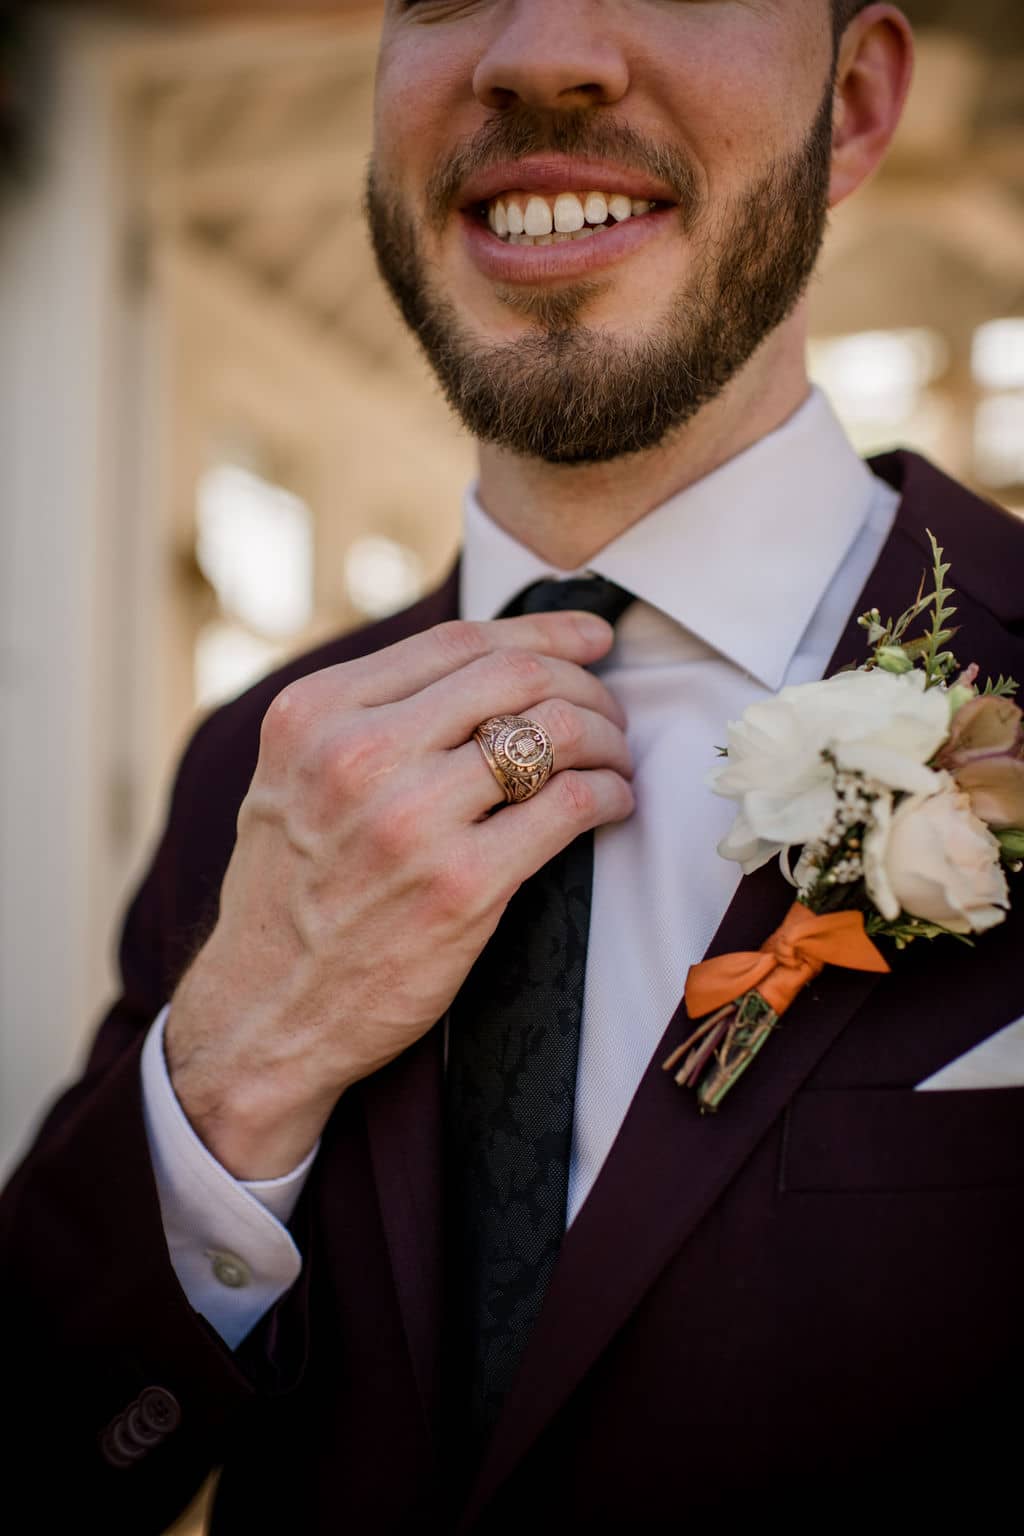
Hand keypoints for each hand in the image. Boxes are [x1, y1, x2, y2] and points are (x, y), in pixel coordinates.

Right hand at [165, 613, 633, 1178]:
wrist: (262, 1014)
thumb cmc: (289, 894)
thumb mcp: (292, 777)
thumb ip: (362, 716)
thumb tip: (484, 667)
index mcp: (314, 713)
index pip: (457, 640)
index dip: (542, 630)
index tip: (588, 637)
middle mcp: (356, 755)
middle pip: (514, 675)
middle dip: (584, 682)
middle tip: (610, 708)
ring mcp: (409, 820)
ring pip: (551, 732)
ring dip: (606, 738)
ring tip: (614, 758)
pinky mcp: (460, 886)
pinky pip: (568, 805)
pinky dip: (609, 794)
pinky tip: (612, 803)